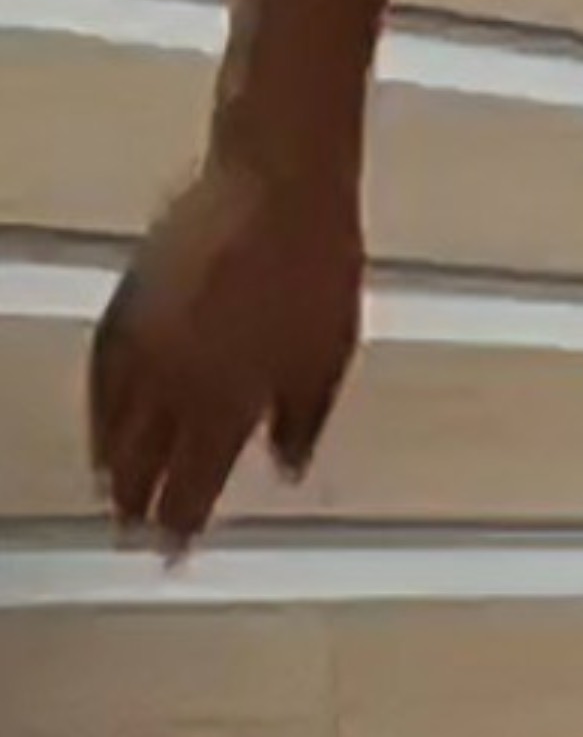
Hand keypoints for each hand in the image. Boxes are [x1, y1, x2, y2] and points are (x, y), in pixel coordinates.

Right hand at [88, 152, 363, 555]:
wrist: (276, 184)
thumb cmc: (318, 267)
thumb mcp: (331, 355)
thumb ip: (303, 420)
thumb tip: (286, 467)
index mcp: (229, 402)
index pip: (192, 484)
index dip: (180, 523)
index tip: (172, 552)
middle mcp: (176, 382)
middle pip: (142, 461)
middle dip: (138, 503)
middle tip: (133, 537)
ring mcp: (144, 342)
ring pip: (112, 421)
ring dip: (110, 463)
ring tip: (111, 493)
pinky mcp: (128, 301)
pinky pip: (100, 372)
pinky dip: (97, 407)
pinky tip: (101, 419)